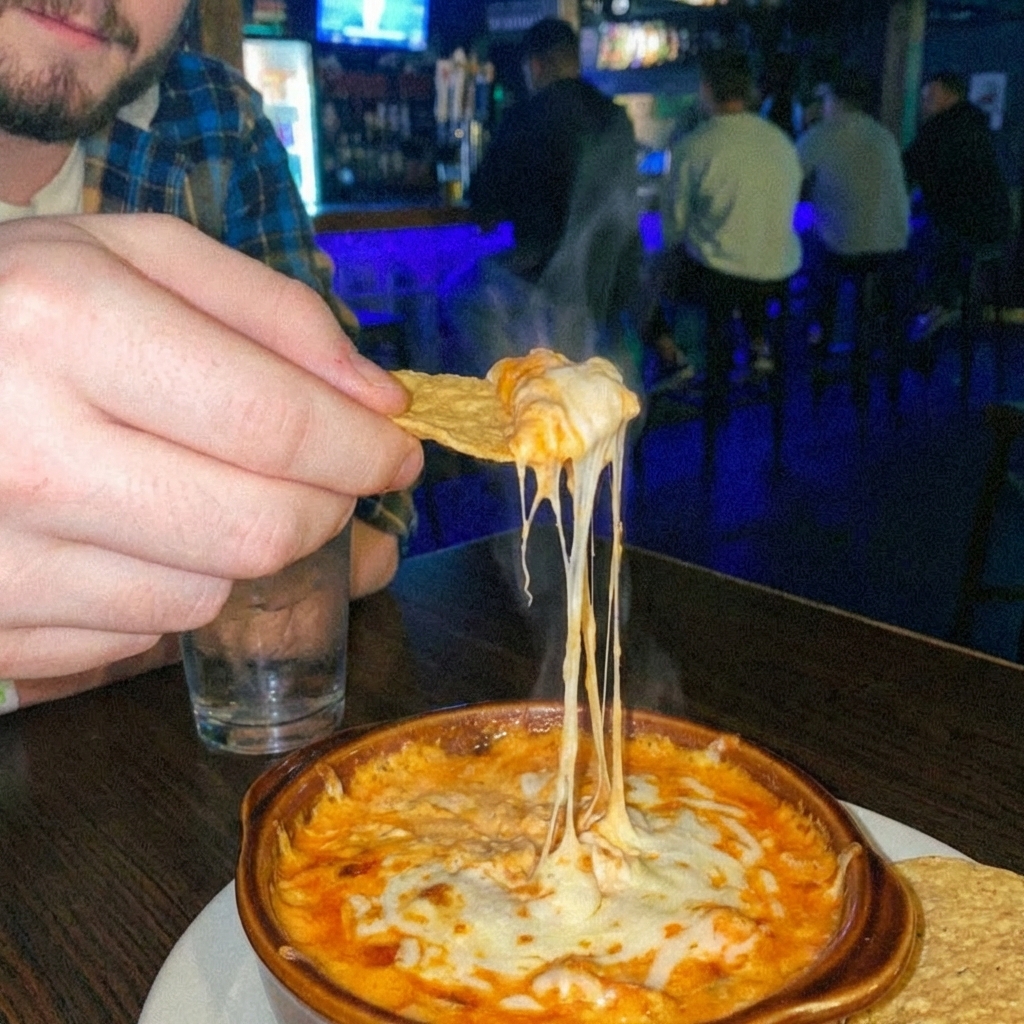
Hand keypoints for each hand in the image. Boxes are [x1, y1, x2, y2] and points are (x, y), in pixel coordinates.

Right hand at [0, 215, 421, 679]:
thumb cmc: (10, 304)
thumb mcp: (130, 254)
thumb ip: (272, 311)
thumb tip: (379, 401)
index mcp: (64, 328)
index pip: (275, 426)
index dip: (363, 451)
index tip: (398, 452)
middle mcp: (28, 454)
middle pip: (259, 529)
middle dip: (327, 508)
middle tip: (333, 479)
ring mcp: (1, 558)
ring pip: (209, 596)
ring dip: (245, 549)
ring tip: (214, 489)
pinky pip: (137, 637)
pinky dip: (172, 587)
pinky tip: (143, 532)